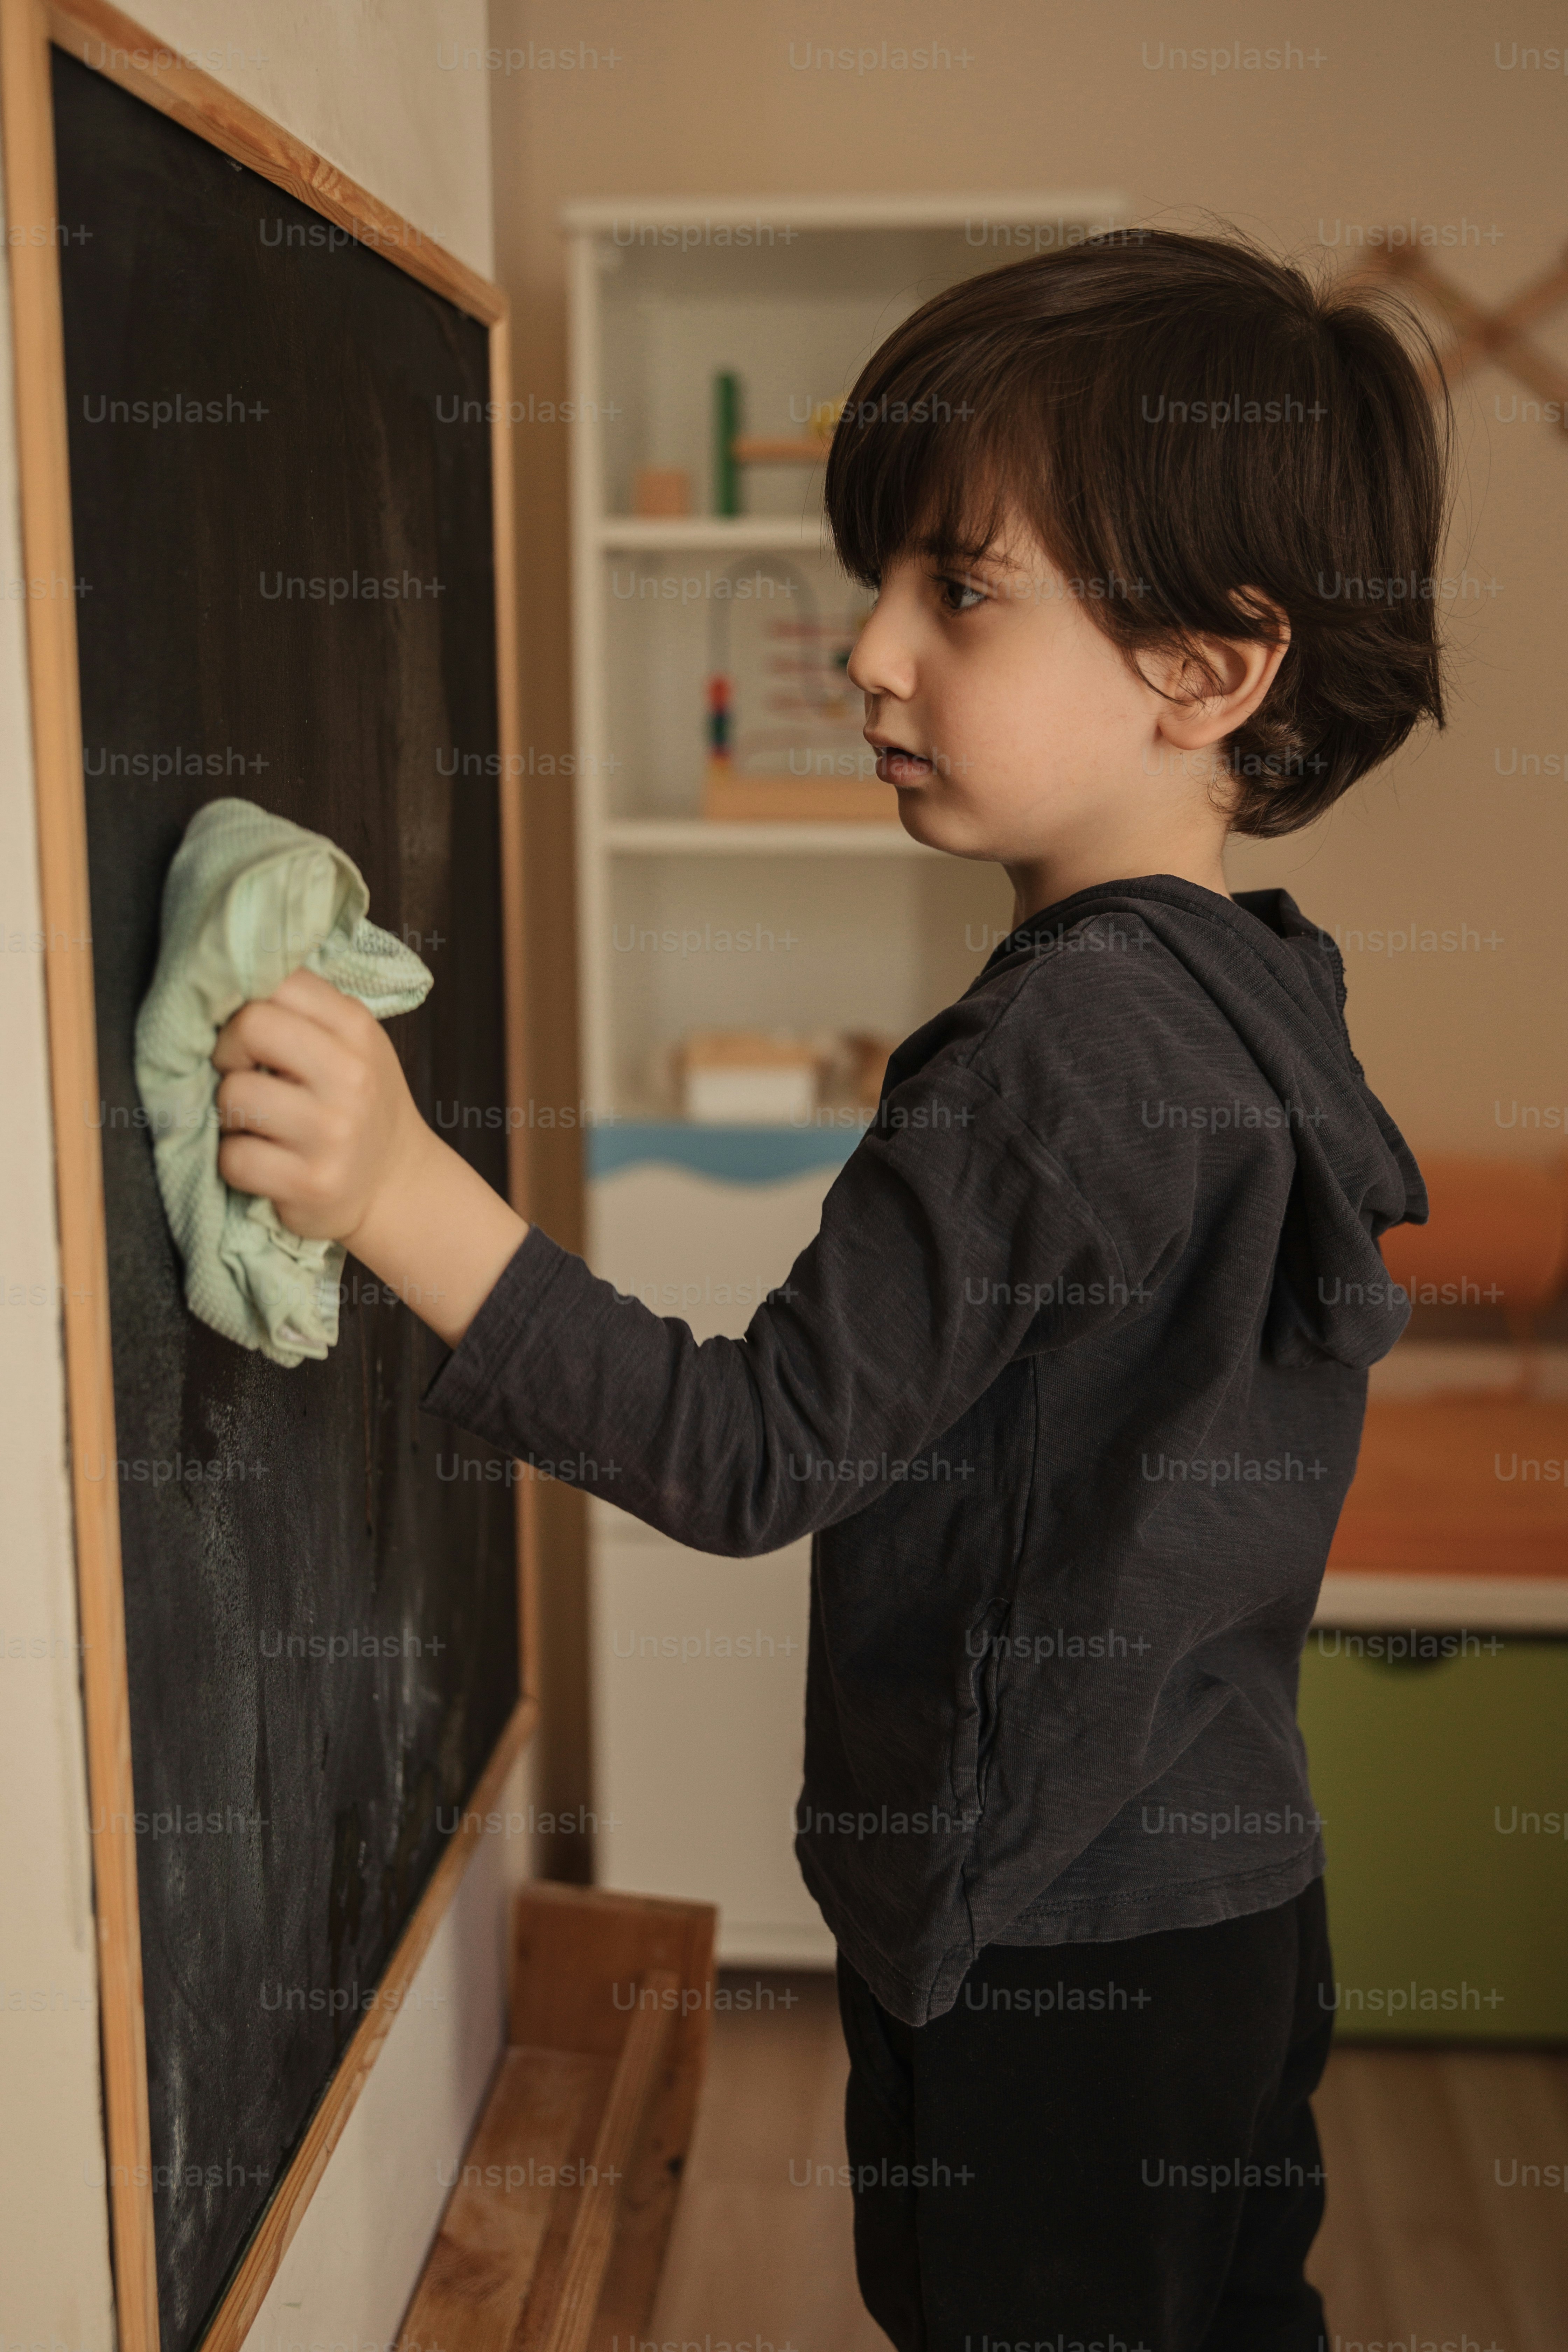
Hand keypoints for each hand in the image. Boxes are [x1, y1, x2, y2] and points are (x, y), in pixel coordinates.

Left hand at [213, 967, 422, 1242]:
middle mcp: (350, 1076)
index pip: (278, 982)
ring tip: (256, 1122)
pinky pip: (234, 1158)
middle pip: (250, 1026)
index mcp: (357, 1029)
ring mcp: (331, 1132)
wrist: (397, 1183)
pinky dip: (235, 1161)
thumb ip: (304, 1012)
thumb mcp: (351, 1045)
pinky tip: (262, 1160)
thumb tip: (227, 987)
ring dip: (230, 1111)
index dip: (245, 1005)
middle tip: (242, 1075)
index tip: (250, 1035)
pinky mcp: (310, 1182)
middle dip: (228, 1051)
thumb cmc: (358, 1105)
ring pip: (234, 1094)